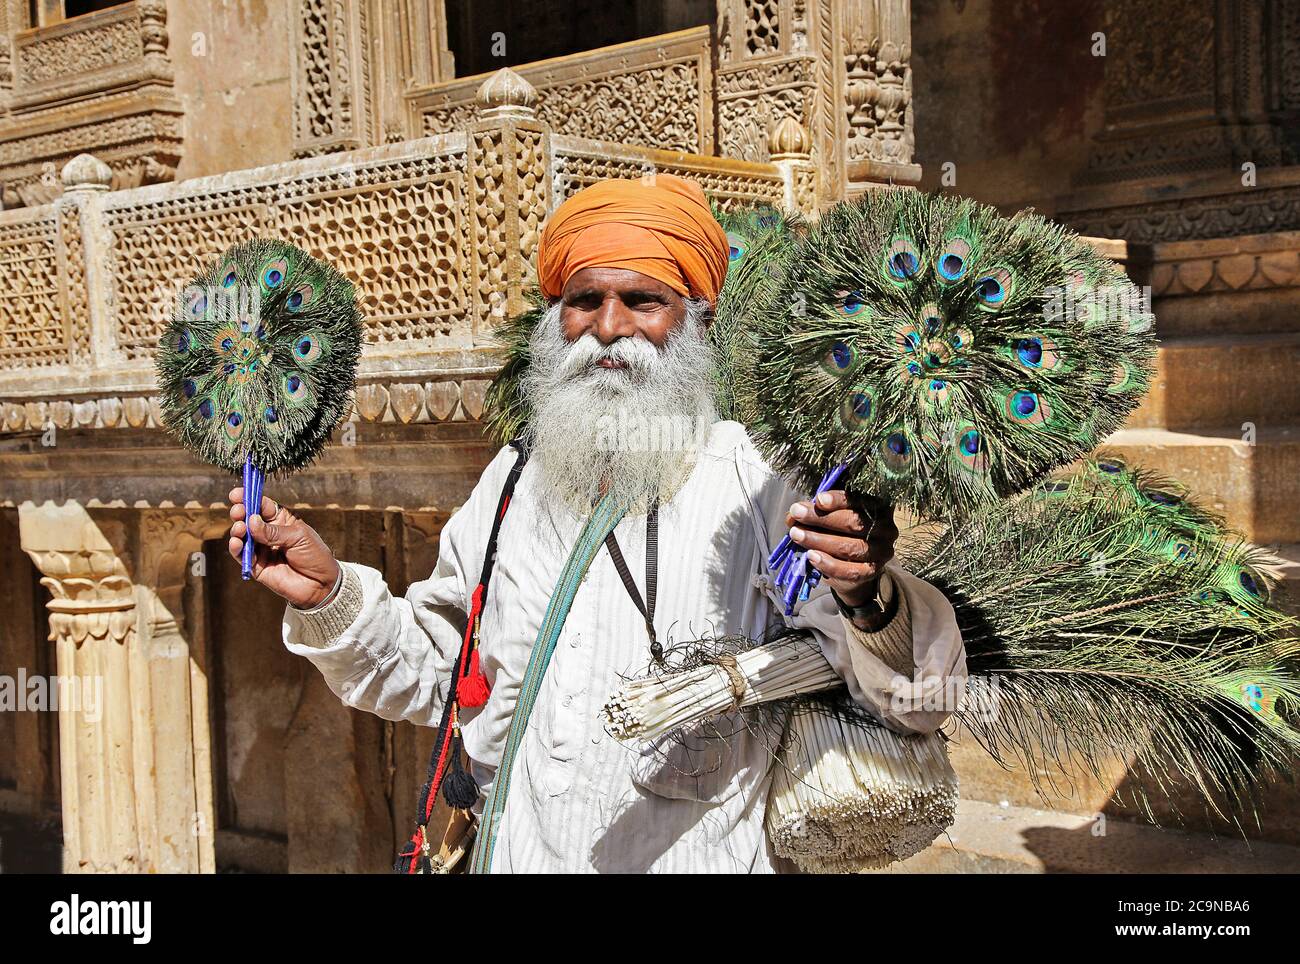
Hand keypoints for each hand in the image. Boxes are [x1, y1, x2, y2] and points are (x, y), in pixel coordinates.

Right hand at [227, 486, 340, 608]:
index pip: (262, 506)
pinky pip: (242, 556)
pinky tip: (237, 542)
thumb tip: (251, 521)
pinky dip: (237, 548)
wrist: (321, 584)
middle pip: (249, 519)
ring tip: (239, 528)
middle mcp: (268, 533)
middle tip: (238, 511)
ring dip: (238, 530)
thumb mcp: (298, 537)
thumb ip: (274, 531)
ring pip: (243, 536)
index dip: (249, 498)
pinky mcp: (257, 566)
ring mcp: (261, 549)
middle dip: (241, 513)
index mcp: (281, 521)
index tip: (237, 494)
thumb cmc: (314, 555)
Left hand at [785, 490, 897, 607]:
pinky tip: (811, 556)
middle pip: (854, 523)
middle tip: (797, 513)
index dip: (839, 500)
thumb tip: (793, 515)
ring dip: (819, 540)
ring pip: (850, 547)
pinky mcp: (872, 571)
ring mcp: (881, 551)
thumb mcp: (830, 515)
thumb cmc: (841, 530)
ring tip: (797, 535)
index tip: (819, 499)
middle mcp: (885, 527)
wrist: (853, 564)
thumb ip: (816, 511)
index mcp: (879, 505)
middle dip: (822, 518)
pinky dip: (828, 564)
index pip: (860, 499)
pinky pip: (850, 570)